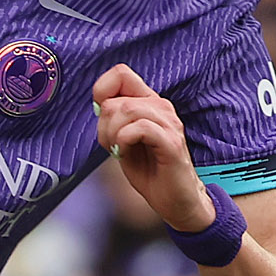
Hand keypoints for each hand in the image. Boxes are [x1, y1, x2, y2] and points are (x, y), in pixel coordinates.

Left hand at [93, 64, 209, 232]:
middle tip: (112, 146)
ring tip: (121, 151)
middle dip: (104, 126)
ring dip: (113, 135)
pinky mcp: (171, 142)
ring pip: (126, 110)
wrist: (176, 201)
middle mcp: (161, 107)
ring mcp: (169, 123)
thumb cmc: (151, 172)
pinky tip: (126, 153)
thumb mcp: (124, 141)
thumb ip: (113, 120)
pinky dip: (125, 141)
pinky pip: (140, 128)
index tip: (104, 120)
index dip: (102, 91)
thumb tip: (98, 105)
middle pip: (116, 98)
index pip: (121, 73)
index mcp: (149, 103)